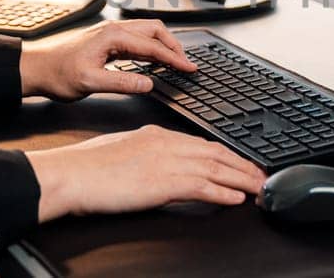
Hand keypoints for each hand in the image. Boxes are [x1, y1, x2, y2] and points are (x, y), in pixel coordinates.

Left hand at [18, 20, 196, 100]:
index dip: (174, 58)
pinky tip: (153, 60)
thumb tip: (148, 83)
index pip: (153, 46)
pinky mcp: (106, 41)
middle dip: (174, 46)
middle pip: (155, 30)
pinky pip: (136, 39)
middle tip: (187, 64)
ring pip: (146, 32)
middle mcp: (114, 30)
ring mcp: (110, 33)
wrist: (36, 68)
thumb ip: (121, 83)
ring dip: (164, 45)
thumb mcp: (90, 82)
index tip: (189, 68)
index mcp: (113, 36)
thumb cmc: (57, 73)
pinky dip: (151, 47)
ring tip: (176, 61)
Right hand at [25, 125, 266, 221]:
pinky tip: (236, 199)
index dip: (226, 155)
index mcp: (157, 134)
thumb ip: (146, 154)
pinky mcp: (163, 183)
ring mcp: (166, 162)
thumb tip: (157, 165)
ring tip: (259, 189)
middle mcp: (166, 144)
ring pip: (216, 169)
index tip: (241, 164)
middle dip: (242, 166)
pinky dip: (222, 193)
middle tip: (261, 176)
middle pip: (216, 154)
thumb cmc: (87, 167)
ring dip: (242, 180)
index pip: (202, 144)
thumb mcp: (123, 150)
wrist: (71, 174)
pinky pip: (202, 187)